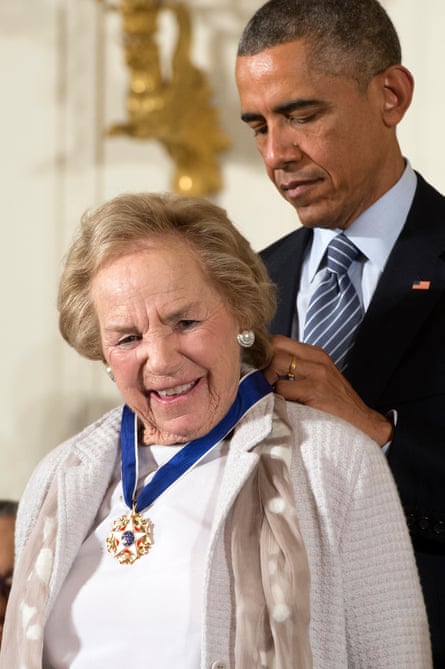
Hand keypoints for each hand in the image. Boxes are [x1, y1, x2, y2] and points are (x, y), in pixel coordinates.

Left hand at [264, 335, 393, 446]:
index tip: (256, 369)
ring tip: (267, 394)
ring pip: (276, 362)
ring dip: (265, 379)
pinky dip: (274, 396)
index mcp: (316, 354)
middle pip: (275, 346)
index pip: (279, 340)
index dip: (263, 353)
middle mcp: (317, 359)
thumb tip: (263, 371)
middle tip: (258, 382)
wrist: (364, 423)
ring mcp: (317, 374)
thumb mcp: (318, 378)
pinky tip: (277, 405)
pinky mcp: (315, 391)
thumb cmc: (337, 404)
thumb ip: (296, 370)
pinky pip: (282, 388)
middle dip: (261, 363)